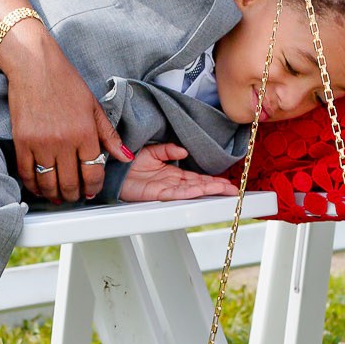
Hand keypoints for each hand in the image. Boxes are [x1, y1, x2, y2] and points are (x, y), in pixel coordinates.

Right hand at [0, 27, 130, 202]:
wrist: (34, 65)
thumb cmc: (65, 81)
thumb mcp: (93, 106)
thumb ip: (109, 135)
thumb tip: (126, 157)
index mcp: (85, 132)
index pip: (93, 172)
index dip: (93, 187)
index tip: (91, 190)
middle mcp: (64, 141)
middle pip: (70, 183)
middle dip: (75, 195)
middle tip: (76, 195)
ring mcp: (41, 143)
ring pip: (48, 183)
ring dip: (55, 195)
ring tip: (59, 196)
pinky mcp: (22, 142)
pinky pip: (27, 173)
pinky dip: (33, 185)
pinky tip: (39, 187)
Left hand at [118, 143, 240, 201]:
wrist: (111, 166)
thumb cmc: (128, 161)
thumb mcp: (153, 150)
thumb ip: (168, 150)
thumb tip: (183, 150)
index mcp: (172, 172)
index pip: (197, 178)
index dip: (212, 181)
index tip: (226, 183)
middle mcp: (171, 182)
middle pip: (198, 186)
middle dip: (216, 188)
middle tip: (233, 190)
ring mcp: (164, 189)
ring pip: (191, 191)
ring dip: (207, 191)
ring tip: (223, 191)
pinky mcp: (155, 193)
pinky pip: (175, 193)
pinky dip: (188, 192)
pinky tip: (199, 191)